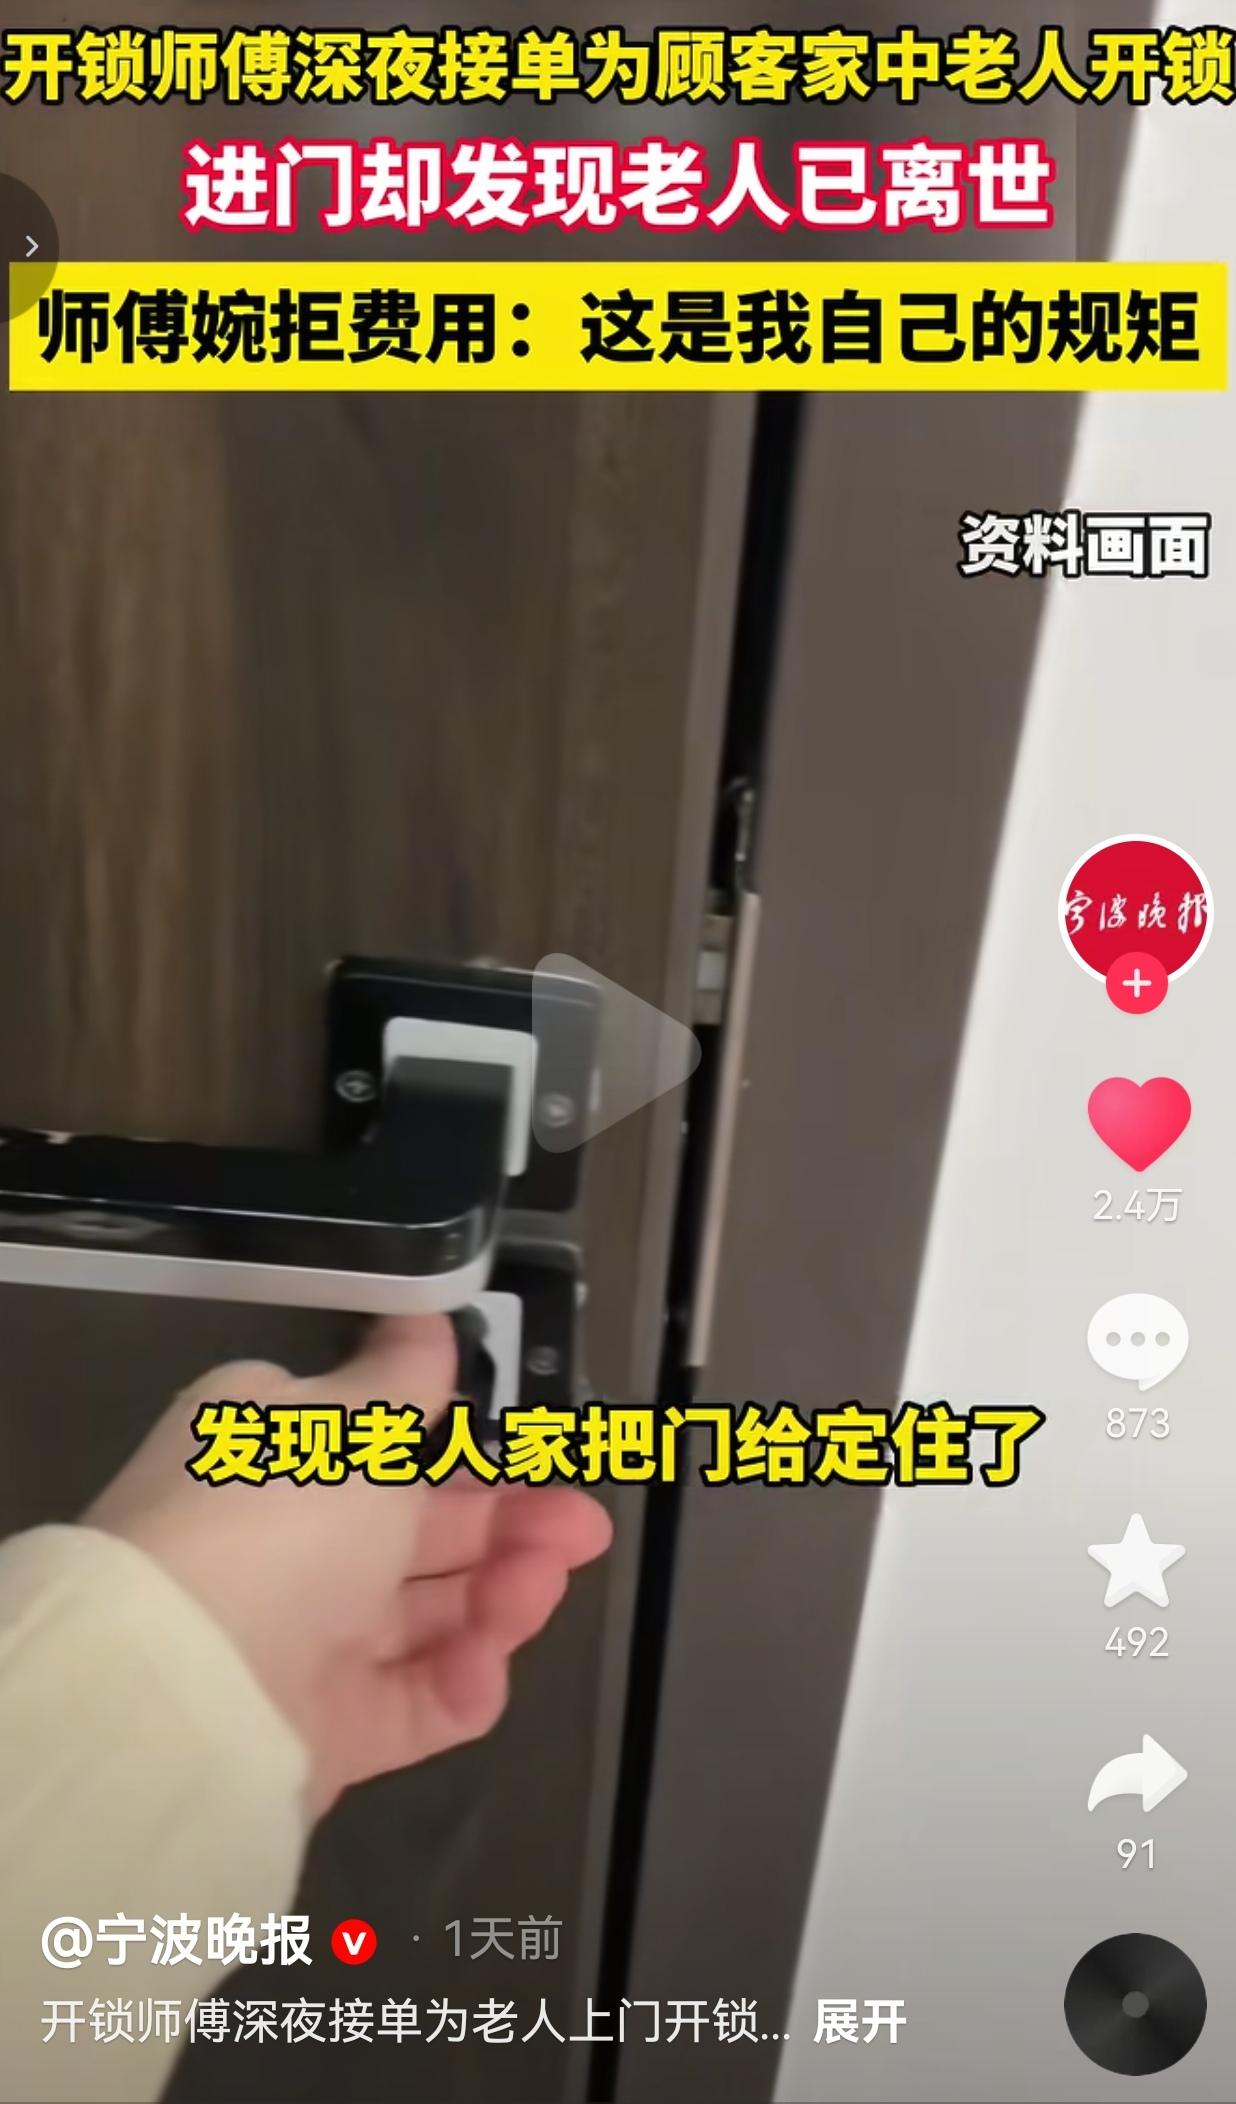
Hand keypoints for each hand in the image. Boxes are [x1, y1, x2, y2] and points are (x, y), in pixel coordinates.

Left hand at [84, 1316, 611, 1813]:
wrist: (187, 1687)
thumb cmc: (276, 1516)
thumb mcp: (351, 1419)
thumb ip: (404, 1377)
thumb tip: (424, 1320)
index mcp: (275, 1452)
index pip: (381, 1442)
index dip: (464, 1446)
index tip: (536, 1447)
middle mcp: (289, 1544)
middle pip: (422, 1533)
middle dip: (512, 1525)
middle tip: (584, 1527)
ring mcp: (309, 1642)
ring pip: (429, 1616)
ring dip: (499, 1597)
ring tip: (539, 1586)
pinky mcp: (329, 1731)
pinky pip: (415, 1703)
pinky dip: (459, 1685)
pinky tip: (484, 1668)